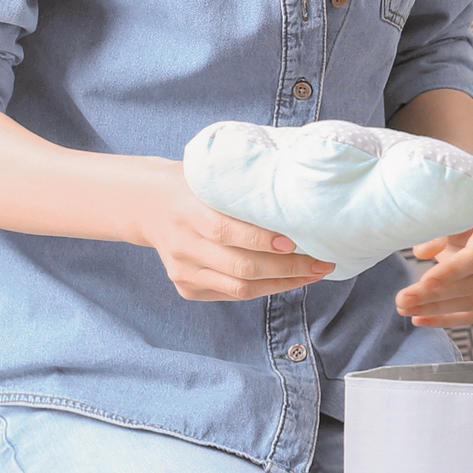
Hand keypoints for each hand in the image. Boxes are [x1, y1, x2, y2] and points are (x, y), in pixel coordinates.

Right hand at [133, 160, 333, 301]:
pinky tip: (290, 280)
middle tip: (322, 261)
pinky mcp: (186, 288)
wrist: (150, 203)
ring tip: (314, 273)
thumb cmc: (195, 185)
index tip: (295, 240)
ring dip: (283, 283)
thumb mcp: (211, 177)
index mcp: (186, 210)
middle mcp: (182, 244)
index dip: (261, 240)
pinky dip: (266, 289)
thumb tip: (297, 195)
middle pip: (240, 266)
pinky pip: (232, 295)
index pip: (225, 231)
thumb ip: (244, 188)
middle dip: (287, 268)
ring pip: (240, 287)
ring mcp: (183, 270)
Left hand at [397, 202, 472, 326]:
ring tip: (405, 310)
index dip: (452, 272)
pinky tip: (419, 319)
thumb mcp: (448, 212)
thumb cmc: (457, 210)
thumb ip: (436, 230)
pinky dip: (446, 319)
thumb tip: (422, 253)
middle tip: (401, 301)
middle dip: (435, 296)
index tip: (423, 282)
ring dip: (436, 310)